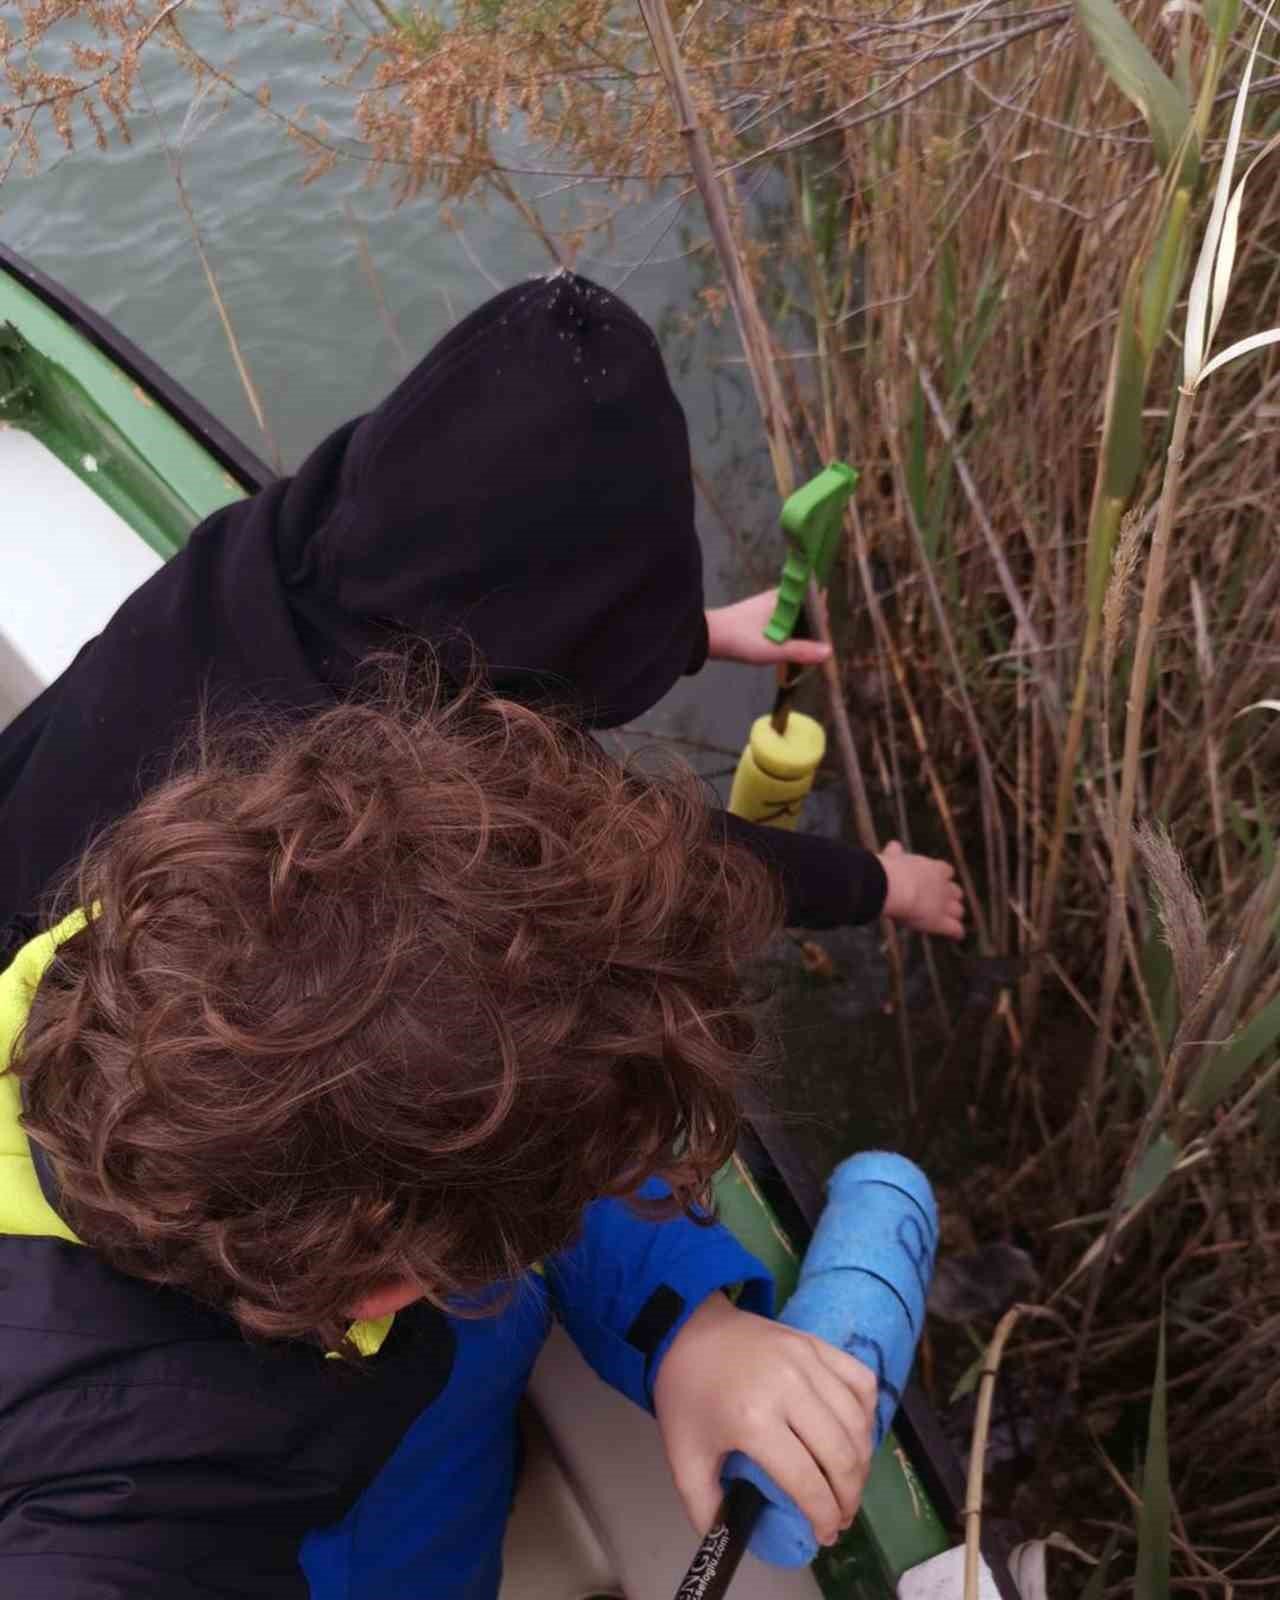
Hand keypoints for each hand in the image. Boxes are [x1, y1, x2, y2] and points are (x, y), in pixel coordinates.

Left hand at [653, 1292, 875, 1546]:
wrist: (686, 1329)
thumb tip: (733, 1542)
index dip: (824, 1516)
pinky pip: (861, 1381)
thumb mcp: (684, 1458)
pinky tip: (856, 1436)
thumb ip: (706, 1507)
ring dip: (862, 1462)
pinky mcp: (816, 1343)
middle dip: (849, 1497)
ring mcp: (807, 1360)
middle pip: (840, 1455)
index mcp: (753, 1420)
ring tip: (850, 1484)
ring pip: (856, 1421)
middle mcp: (788, 1388)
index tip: (825, 1536)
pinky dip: (867, 1413)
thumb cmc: (685, 1394)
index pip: (807, 1481)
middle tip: (842, 1516)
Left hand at [705, 589, 830, 666]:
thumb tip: (829, 652)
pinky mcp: (758, 616)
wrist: (707, 636)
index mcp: (784, 597)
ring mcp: (767, 606)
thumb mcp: (774, 649)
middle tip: (814, 648)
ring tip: (804, 651)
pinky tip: (786, 648)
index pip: (814, 598)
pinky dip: (787, 632)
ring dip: (800, 631)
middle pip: (805, 608)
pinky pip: (781, 621)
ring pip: (793, 615)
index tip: (823, 634)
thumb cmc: (741, 639)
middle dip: (812, 626)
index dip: (821, 615)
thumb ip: (801, 651)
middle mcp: (777, 597)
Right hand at [878, 841, 965, 938]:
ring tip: (948, 920)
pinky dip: (956, 932)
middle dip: (951, 897)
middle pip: (956, 892)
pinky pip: (956, 929)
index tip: (936, 881)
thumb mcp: (893, 858)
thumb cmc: (889, 871)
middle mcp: (944, 886)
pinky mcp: (941, 921)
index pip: (946, 871)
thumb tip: (894, 845)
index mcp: (934, 869)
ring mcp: (945, 904)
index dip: (942, 878)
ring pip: (958, 910)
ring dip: (953, 914)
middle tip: (941, 903)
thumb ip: (896, 853)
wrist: (894, 887)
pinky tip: (955, 936)